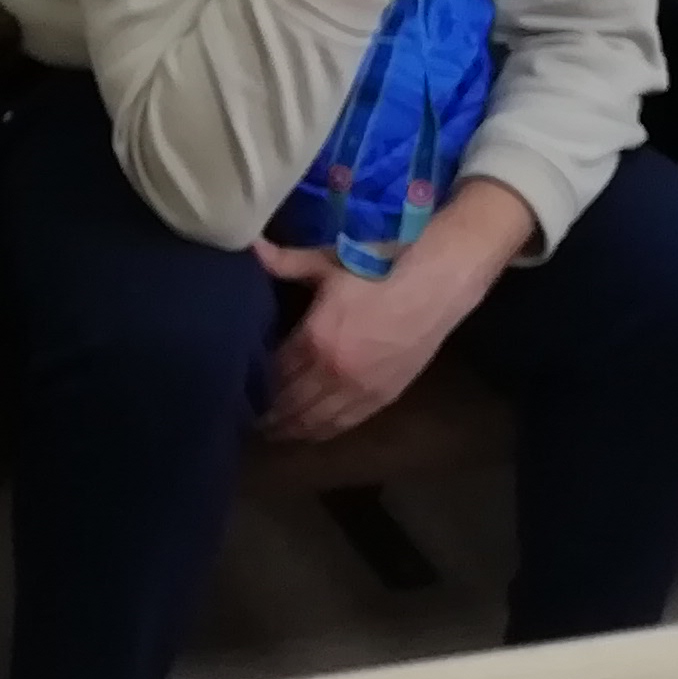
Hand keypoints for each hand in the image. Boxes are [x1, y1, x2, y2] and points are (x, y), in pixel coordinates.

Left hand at [250, 239, 475, 441]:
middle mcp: (333, 374)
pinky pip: (343, 425)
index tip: (240, 390)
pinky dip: (321, 432)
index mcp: (315, 340)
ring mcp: (359, 391)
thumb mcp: (329, 263)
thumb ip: (286, 262)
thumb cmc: (380, 267)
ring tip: (272, 431)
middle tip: (248, 418)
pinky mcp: (381, 398)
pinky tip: (308, 432)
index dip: (255, 384)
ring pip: (314, 422)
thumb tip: (250, 246)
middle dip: (268, 414)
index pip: (274, 373)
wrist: (436, 282)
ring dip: (291, 429)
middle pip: (290, 404)